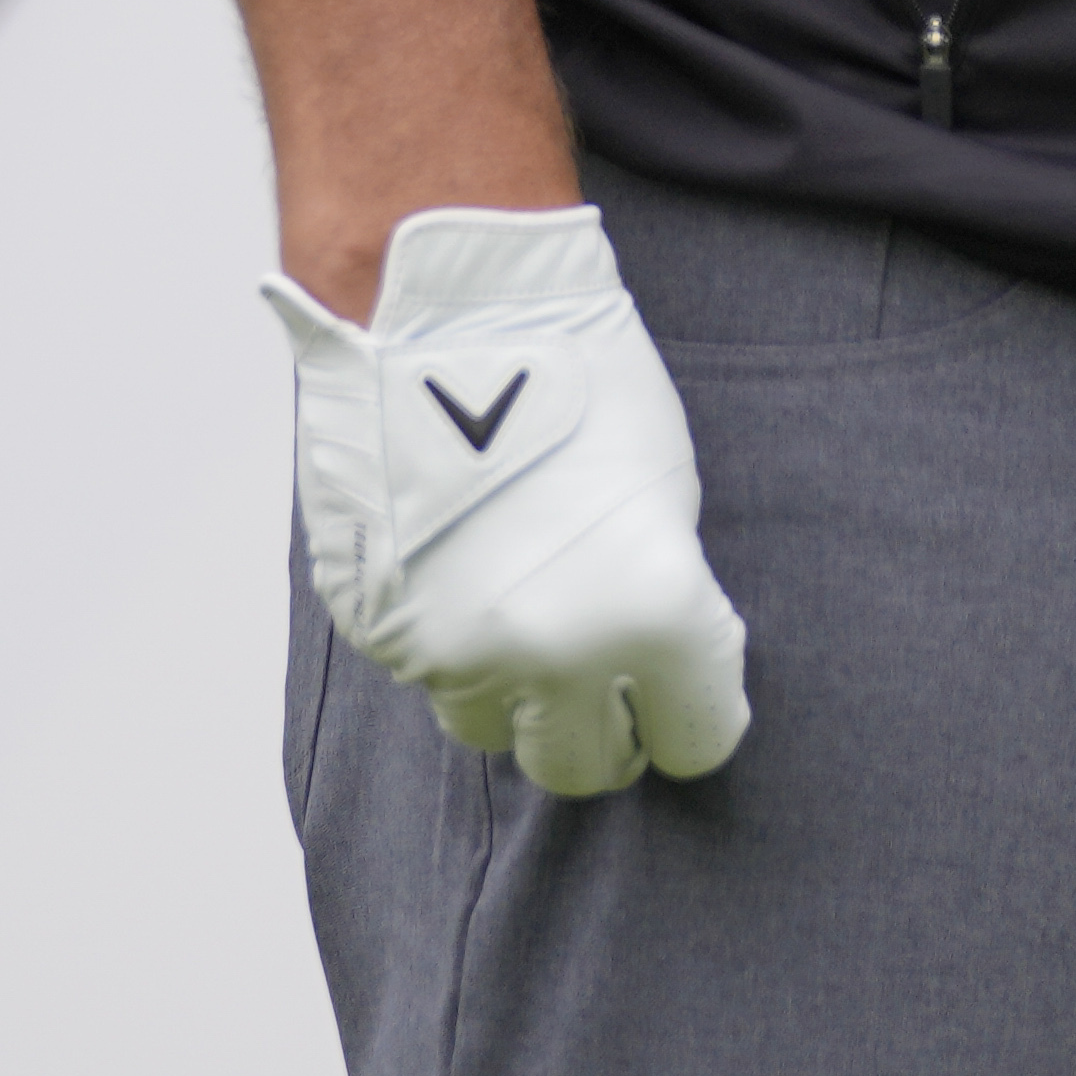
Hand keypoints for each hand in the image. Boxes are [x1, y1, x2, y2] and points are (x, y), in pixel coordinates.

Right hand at [270, 205, 753, 794]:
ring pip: (491, 727)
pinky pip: (424, 672)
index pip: (698, 738)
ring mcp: (452, 650)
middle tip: (610, 678)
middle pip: (584, 766)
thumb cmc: (579, 378)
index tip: (689, 691)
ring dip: (514, 690)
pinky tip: (462, 566)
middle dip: (603, 727)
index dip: (696, 713)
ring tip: (525, 602)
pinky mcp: (378, 630)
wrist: (444, 309)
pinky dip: (448, 639)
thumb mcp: (665, 492)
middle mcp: (551, 654)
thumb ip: (660, 599)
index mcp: (652, 618)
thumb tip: (645, 666)